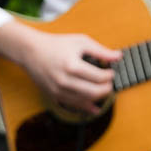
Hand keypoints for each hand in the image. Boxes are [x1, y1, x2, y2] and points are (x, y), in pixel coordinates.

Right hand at [0, 23, 118, 117]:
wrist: (31, 52)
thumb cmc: (56, 44)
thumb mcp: (80, 42)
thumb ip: (100, 51)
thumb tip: (118, 56)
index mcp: (72, 65)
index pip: (99, 77)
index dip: (110, 76)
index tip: (111, 72)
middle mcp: (65, 80)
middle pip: (94, 92)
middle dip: (107, 88)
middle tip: (109, 83)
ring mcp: (59, 90)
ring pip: (85, 101)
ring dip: (98, 98)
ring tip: (103, 90)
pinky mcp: (54, 96)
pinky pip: (73, 106)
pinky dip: (86, 108)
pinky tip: (95, 108)